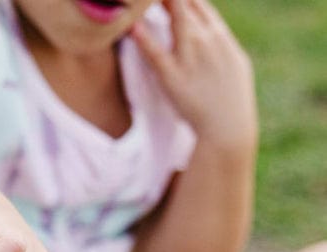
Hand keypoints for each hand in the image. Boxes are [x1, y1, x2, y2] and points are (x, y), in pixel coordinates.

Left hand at [132, 0, 256, 150]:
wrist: (228, 125)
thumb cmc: (231, 98)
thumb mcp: (233, 62)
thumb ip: (220, 45)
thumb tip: (212, 35)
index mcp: (220, 36)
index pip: (200, 4)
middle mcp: (206, 40)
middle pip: (187, 4)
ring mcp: (190, 57)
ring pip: (175, 20)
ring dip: (160, 4)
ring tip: (140, 1)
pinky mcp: (172, 77)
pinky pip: (155, 54)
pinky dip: (144, 39)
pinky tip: (132, 26)